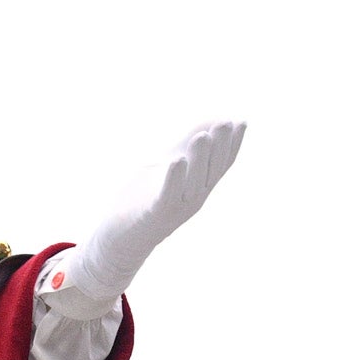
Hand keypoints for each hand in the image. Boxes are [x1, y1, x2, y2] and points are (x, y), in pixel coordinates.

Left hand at [44, 121, 245, 315]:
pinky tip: (177, 161)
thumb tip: (210, 124)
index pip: (221, 164)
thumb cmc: (143, 198)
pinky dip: (174, 179)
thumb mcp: (168, 165)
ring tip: (202, 136)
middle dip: (219, 147)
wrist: (118, 236)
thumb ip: (186, 144)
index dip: (232, 145)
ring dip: (199, 159)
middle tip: (225, 123)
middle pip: (211, 171)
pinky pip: (168, 196)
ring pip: (193, 183)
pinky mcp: (156, 214)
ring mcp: (177, 208)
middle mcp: (193, 198)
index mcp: (199, 186)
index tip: (241, 123)